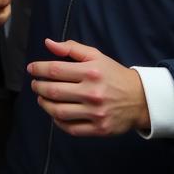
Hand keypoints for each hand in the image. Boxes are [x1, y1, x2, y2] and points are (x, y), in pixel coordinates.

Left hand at [28, 38, 149, 136]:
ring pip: (59, 111)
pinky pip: (71, 128)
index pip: (55, 70)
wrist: (141, 99)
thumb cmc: (113, 74)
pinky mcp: (99, 129)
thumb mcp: (96, 56)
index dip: (38, 69)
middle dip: (38, 86)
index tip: (31, 69)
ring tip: (41, 98)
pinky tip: (55, 114)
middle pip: (54, 91)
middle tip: (34, 84)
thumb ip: (71, 48)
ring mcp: (96, 113)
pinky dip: (58, 122)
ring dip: (45, 104)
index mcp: (90, 72)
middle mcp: (92, 93)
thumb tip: (48, 43)